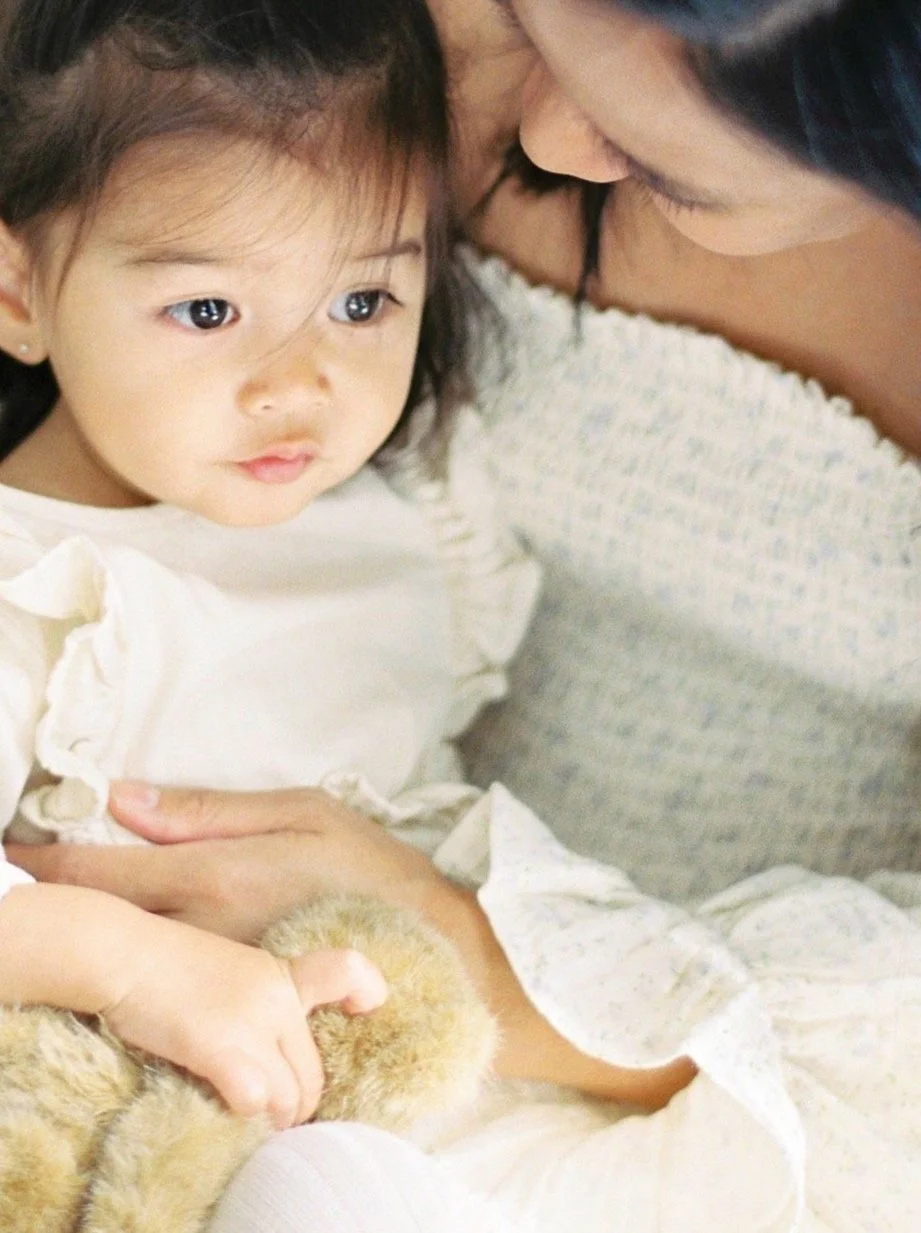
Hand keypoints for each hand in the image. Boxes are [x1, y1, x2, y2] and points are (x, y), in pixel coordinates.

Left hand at [7, 782, 449, 940]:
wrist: (436, 947)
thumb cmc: (375, 869)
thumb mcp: (302, 812)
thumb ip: (210, 810)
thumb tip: (127, 801)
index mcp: (217, 876)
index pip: (106, 870)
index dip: (48, 856)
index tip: (15, 840)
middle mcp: (205, 929)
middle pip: (106, 914)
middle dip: (63, 887)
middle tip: (32, 862)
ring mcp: (217, 969)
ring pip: (131, 945)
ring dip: (98, 918)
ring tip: (75, 888)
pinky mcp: (235, 991)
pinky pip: (168, 973)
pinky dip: (141, 949)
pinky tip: (140, 934)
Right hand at [103, 913, 386, 1127]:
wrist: (121, 952)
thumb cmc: (165, 964)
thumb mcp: (229, 967)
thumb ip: (259, 998)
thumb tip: (270, 1048)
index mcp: (279, 974)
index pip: (349, 973)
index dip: (365, 995)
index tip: (362, 1011)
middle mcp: (275, 997)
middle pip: (314, 1073)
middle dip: (297, 1104)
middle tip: (274, 1115)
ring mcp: (250, 1020)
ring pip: (291, 1096)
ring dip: (272, 1118)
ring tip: (251, 1119)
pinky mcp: (218, 1045)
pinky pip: (256, 1098)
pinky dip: (245, 1112)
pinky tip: (227, 1104)